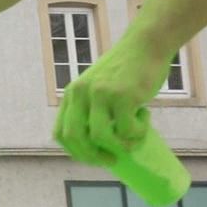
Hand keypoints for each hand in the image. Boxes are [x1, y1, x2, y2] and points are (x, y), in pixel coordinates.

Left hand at [56, 37, 171, 164]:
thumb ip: (95, 109)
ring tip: (134, 139)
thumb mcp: (100, 88)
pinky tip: (145, 120)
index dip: (76, 152)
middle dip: (93, 156)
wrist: (145, 46)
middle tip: (112, 160)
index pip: (61, 133)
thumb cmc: (127, 72)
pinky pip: (126, 129)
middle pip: (75, 138)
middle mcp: (80, 93)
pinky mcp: (122, 96)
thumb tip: (102, 145)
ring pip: (100, 137)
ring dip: (120, 147)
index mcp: (72, 94)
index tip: (95, 158)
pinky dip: (138, 133)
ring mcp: (100, 94)